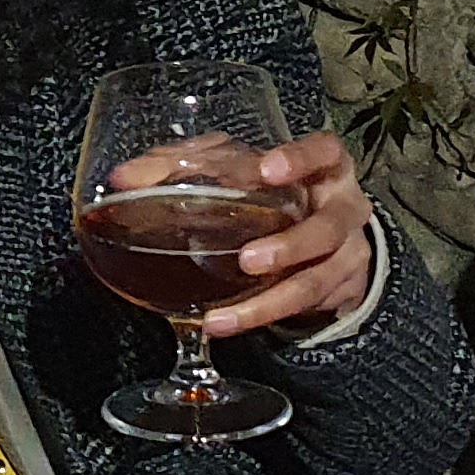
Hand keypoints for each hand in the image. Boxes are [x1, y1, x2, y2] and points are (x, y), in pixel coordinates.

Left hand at [202, 131, 375, 337]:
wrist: (328, 243)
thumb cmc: (282, 196)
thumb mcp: (249, 174)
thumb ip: (194, 169)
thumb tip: (127, 177)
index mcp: (326, 169)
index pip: (325, 152)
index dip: (301, 158)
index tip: (267, 169)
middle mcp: (345, 209)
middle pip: (329, 226)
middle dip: (290, 246)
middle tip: (248, 260)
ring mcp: (347, 253)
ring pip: (314, 280)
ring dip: (269, 300)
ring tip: (224, 315)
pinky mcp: (339, 289)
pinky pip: (302, 308)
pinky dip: (260, 316)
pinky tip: (225, 322)